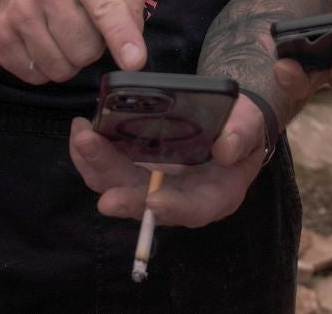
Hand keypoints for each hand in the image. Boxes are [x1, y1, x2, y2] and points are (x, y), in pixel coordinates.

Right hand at [0, 0, 146, 83]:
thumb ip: (130, 10)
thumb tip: (132, 51)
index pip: (105, 7)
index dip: (121, 36)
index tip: (134, 62)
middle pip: (84, 50)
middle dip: (90, 51)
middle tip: (81, 31)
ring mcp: (17, 10)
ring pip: (60, 69)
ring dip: (67, 63)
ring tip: (61, 38)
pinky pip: (36, 77)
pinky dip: (44, 69)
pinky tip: (40, 45)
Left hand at [68, 93, 269, 228]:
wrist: (227, 121)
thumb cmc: (242, 126)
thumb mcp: (249, 125)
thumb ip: (241, 135)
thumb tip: (225, 148)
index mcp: (214, 196)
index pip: (194, 209)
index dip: (173, 208)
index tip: (153, 202)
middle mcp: (179, 199)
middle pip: (145, 202)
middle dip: (118, 188)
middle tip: (97, 165)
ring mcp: (154, 186)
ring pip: (120, 186)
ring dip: (97, 166)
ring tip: (82, 138)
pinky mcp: (137, 170)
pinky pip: (110, 169)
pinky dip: (93, 154)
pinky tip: (82, 133)